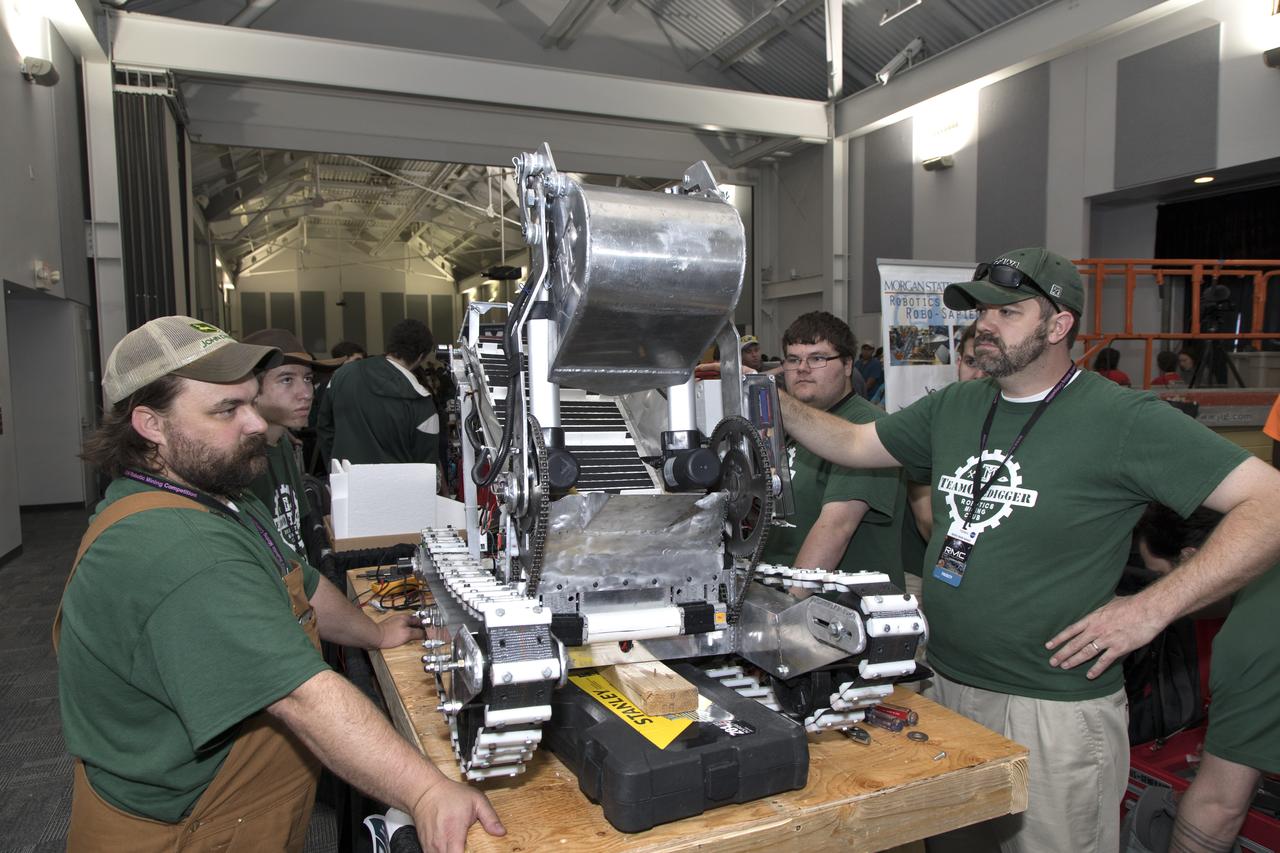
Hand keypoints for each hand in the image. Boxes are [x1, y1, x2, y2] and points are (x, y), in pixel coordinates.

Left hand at [376, 613, 425, 648]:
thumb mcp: (407, 634)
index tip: (429, 631)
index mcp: (406, 617)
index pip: (419, 620)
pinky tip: (404, 639)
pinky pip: (401, 630)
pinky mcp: (390, 628)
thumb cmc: (390, 635)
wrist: (375, 637)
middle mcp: (401, 618)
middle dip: (419, 628)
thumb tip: (425, 634)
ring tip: (415, 638)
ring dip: (412, 631)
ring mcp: (395, 623)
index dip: (425, 625)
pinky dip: (405, 633)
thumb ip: (417, 633)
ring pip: (407, 626)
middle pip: (413, 623)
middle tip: (423, 635)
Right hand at [412, 778, 505, 852]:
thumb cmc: (450, 794)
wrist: (426, 791)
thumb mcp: (476, 800)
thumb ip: (490, 817)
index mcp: (454, 831)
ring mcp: (431, 845)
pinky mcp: (426, 846)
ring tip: (462, 846)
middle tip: (471, 849)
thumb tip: (501, 832)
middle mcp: (440, 841)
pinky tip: (451, 847)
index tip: (474, 851)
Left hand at [1045, 595, 1164, 679]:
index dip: (1059, 639)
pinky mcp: (1119, 647)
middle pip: (1075, 643)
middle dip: (1062, 653)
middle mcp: (1096, 629)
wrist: (1148, 609)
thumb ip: (1100, 609)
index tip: (1048, 646)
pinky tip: (1089, 675)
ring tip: (1064, 667)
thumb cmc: (1130, 604)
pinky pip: (1104, 661)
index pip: (1071, 630)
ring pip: (1086, 653)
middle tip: (1052, 662)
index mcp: (1093, 618)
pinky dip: (1096, 669)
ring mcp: (1107, 639)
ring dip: (1074, 661)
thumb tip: (1098, 609)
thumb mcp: (1109, 603)